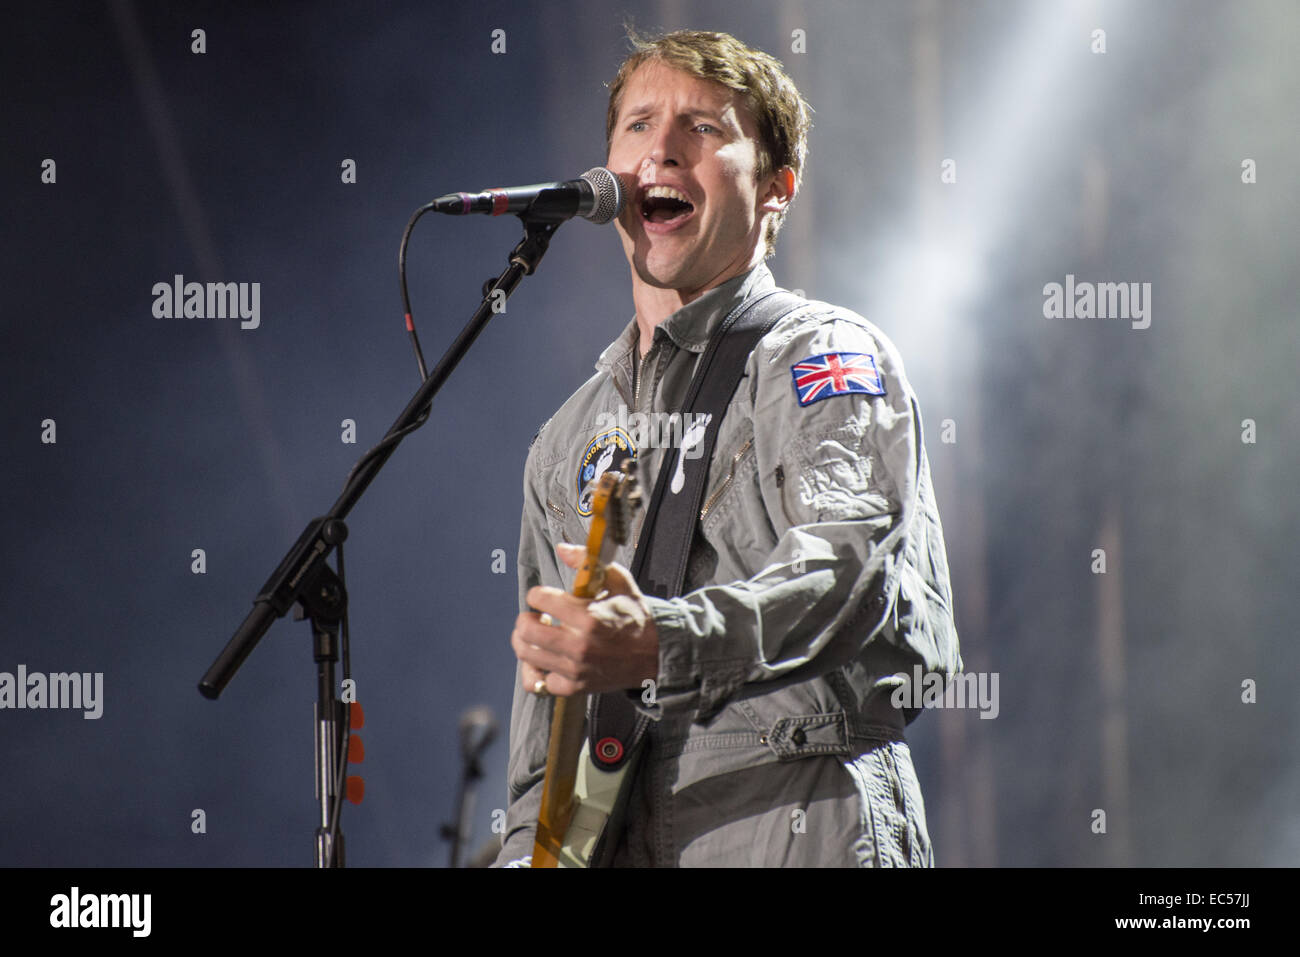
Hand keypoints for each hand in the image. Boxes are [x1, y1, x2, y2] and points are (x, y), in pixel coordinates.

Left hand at [513, 543, 658, 696]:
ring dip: (526, 643)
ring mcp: (575, 668)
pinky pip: (539, 684)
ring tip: (539, 637)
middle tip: (536, 617)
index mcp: (588, 616)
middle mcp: (578, 644)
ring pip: (527, 655)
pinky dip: (536, 672)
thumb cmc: (635, 616)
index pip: (539, 599)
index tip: (544, 597)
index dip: (538, 594)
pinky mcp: (575, 686)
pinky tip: (544, 660)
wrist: (655, 653)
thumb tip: (562, 549)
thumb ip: (588, 562)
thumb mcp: (619, 581)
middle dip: (526, 619)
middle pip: (525, 630)